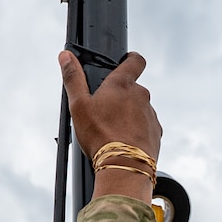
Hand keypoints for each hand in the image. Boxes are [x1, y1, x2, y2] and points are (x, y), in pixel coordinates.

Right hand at [58, 51, 161, 203]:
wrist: (124, 165)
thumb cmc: (101, 135)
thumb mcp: (79, 105)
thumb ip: (73, 78)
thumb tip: (65, 56)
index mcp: (123, 84)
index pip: (135, 61)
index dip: (131, 58)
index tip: (126, 61)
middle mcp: (141, 96)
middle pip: (133, 89)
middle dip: (122, 96)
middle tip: (105, 111)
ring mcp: (151, 114)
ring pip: (139, 109)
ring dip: (129, 115)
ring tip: (113, 130)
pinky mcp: (156, 132)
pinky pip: (146, 126)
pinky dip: (137, 131)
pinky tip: (124, 142)